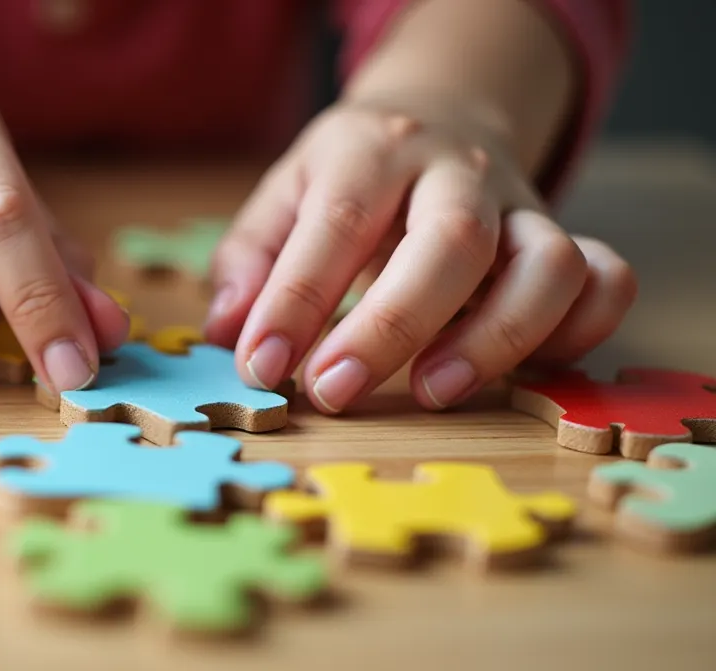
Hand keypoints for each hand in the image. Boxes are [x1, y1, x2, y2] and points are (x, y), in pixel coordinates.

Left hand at [205, 95, 636, 412]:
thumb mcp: (284, 194)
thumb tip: (227, 329)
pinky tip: (521, 370)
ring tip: (433, 392)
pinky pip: (605, 281)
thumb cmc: (346, 178)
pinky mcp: (565, 239)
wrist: (435, 117)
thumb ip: (250, 258)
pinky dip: (576, 331)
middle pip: (452, 242)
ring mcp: (521, 206)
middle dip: (392, 326)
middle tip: (334, 391)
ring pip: (548, 263)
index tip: (261, 368)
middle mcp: (455, 173)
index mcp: (371, 151)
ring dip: (497, 338)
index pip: (336, 225)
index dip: (295, 303)